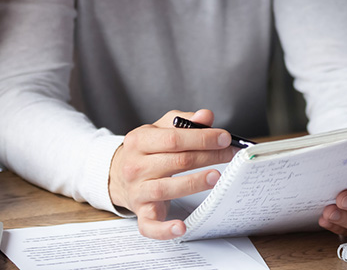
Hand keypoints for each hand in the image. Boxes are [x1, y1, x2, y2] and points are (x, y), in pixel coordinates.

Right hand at [108, 109, 236, 238]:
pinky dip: (165, 229)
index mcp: (139, 141)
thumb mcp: (158, 130)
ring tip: (216, 176)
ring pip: (167, 189)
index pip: (174, 138)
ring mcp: (138, 191)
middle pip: (176, 162)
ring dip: (194, 183)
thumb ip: (183, 122)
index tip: (224, 138)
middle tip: (230, 154)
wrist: (117, 175)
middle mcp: (136, 167)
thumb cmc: (145, 151)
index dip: (202, 138)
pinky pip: (150, 225)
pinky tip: (182, 227)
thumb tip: (207, 116)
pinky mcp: (141, 214)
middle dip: (208, 156)